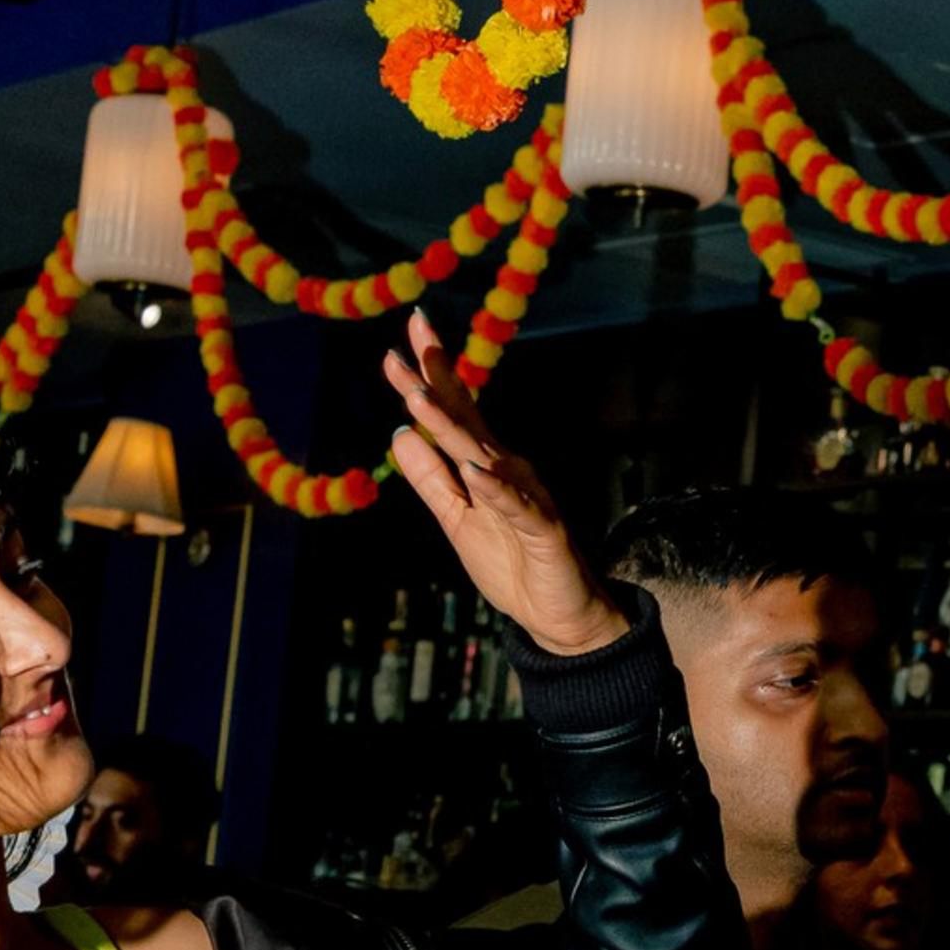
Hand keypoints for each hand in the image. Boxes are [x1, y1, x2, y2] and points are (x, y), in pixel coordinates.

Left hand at [380, 311, 626, 656]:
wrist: (556, 616)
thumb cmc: (511, 564)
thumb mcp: (456, 519)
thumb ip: (429, 479)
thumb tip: (398, 433)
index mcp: (485, 465)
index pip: (452, 414)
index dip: (426, 379)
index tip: (393, 349)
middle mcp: (507, 470)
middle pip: (465, 418)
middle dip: (437, 378)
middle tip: (414, 333)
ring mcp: (526, 496)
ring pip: (484, 455)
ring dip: (451, 426)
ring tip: (418, 398)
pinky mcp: (543, 530)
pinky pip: (516, 506)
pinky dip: (495, 488)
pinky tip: (473, 470)